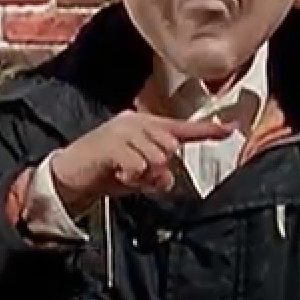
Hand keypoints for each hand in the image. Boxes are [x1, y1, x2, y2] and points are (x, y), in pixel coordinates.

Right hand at [48, 110, 230, 216]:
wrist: (69, 176)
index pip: (180, 128)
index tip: (230, 128)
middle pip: (170, 147)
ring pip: (156, 157)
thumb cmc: (105, 172)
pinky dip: (130, 176)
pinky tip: (117, 173)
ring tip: (126, 174)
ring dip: (144, 174)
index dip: (207, 130)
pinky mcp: (109, 143)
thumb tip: (168, 178)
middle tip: (138, 176)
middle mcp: (135, 122)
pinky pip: (138, 165)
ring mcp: (121, 130)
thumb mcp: (138, 174)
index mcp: (145, 125)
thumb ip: (157, 174)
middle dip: (159, 168)